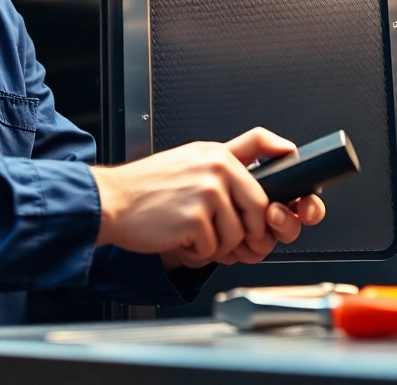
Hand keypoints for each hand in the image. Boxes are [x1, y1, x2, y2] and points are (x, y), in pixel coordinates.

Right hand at [90, 127, 326, 269]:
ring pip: (240, 234)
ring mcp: (207, 191)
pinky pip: (216, 249)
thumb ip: (224, 169)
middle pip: (262, 207)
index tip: (288, 176)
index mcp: (216, 152)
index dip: (285, 155)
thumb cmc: (145, 190)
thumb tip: (264, 187)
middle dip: (251, 233)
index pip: (263, 143)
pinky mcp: (196, 217)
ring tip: (193, 233)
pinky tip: (181, 239)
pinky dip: (199, 254)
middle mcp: (216, 166)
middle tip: (230, 239)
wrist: (108, 202)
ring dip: (218, 246)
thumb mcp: (188, 162)